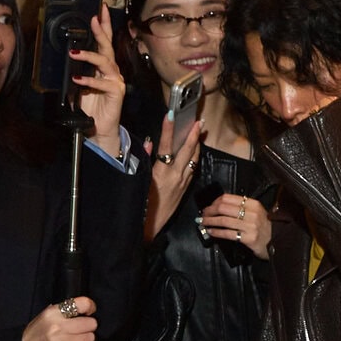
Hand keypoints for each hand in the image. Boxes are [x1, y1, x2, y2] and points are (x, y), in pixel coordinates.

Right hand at [22, 297, 98, 340]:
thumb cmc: (33, 335)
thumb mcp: (44, 317)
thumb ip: (62, 311)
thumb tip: (83, 308)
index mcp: (52, 313)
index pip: (82, 304)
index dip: (90, 307)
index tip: (90, 311)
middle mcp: (58, 327)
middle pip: (91, 323)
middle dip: (89, 326)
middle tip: (82, 328)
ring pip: (90, 337)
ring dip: (86, 339)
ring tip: (77, 340)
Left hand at [71, 8, 128, 151]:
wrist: (99, 128)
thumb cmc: (90, 105)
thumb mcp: (79, 84)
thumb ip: (77, 71)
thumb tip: (67, 57)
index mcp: (103, 66)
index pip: (104, 42)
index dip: (103, 26)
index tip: (99, 11)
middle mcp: (112, 70)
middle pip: (107, 47)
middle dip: (101, 31)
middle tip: (93, 19)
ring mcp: (115, 80)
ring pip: (105, 62)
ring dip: (89, 56)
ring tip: (74, 53)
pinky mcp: (116, 92)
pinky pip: (102, 83)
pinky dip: (89, 80)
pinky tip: (77, 79)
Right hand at [143, 116, 204, 242]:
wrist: (150, 225)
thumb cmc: (141, 203)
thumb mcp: (140, 180)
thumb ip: (145, 159)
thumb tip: (150, 142)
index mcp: (161, 172)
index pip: (166, 145)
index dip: (168, 129)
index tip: (171, 114)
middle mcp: (175, 175)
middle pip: (187, 150)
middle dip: (193, 134)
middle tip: (199, 120)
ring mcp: (183, 182)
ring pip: (193, 159)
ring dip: (197, 145)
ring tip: (200, 132)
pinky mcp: (186, 188)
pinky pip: (193, 169)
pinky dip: (194, 158)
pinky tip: (196, 152)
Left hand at [202, 192, 272, 258]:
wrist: (278, 241)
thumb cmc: (265, 227)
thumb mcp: (257, 212)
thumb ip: (243, 207)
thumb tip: (221, 206)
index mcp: (253, 204)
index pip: (228, 198)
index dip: (214, 201)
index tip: (209, 206)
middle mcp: (252, 213)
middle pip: (223, 208)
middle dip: (209, 211)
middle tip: (203, 214)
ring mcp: (250, 226)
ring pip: (223, 220)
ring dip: (210, 221)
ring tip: (203, 223)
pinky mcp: (248, 238)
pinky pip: (227, 233)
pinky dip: (216, 232)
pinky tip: (211, 232)